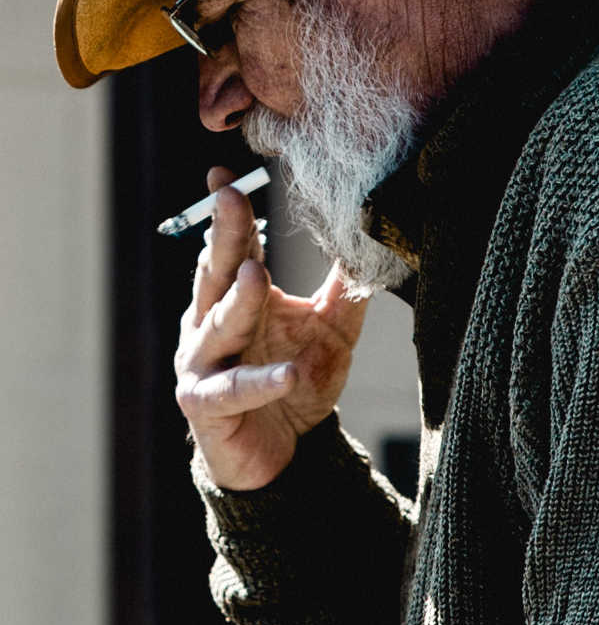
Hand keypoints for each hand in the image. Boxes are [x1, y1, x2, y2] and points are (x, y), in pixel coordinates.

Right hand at [175, 167, 367, 489]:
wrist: (281, 452)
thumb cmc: (296, 379)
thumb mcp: (330, 329)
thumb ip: (343, 288)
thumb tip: (370, 241)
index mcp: (235, 298)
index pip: (232, 247)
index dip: (229, 212)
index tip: (226, 173)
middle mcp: (209, 325)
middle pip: (216, 274)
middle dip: (224, 235)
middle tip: (231, 198)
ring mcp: (202, 365)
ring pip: (218, 326)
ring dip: (238, 300)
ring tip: (257, 273)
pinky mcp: (208, 407)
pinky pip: (235, 390)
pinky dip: (261, 381)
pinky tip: (288, 374)